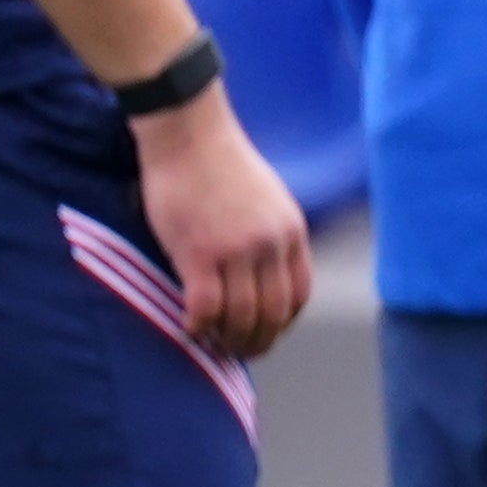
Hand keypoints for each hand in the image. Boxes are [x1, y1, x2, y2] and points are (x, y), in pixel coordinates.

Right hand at [132, 94, 311, 358]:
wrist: (187, 132)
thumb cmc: (218, 162)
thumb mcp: (266, 198)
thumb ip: (270, 234)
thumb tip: (262, 272)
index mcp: (291, 232)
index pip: (299, 294)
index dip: (283, 322)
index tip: (266, 332)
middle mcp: (270, 245)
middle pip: (273, 314)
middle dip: (258, 342)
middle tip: (239, 353)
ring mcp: (236, 251)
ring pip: (240, 318)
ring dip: (228, 340)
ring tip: (213, 345)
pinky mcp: (199, 254)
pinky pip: (205, 309)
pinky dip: (198, 327)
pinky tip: (189, 329)